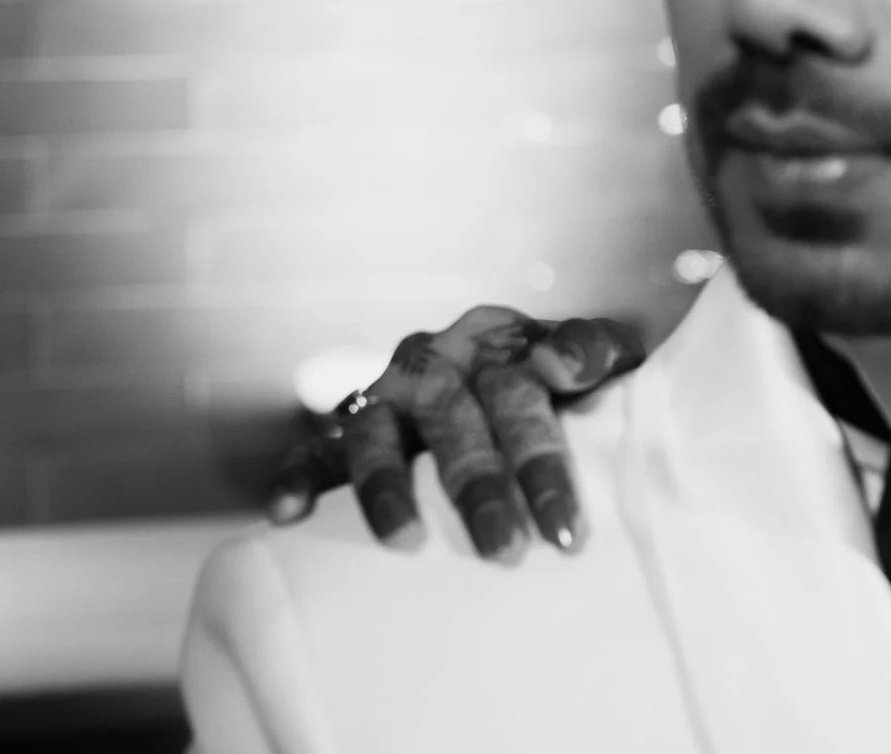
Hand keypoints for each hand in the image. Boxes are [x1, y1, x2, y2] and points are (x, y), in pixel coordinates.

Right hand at [264, 305, 645, 562]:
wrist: (530, 366)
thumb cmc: (575, 376)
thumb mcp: (604, 353)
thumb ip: (594, 350)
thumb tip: (559, 367)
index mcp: (499, 338)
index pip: (520, 397)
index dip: (543, 465)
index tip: (565, 529)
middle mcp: (438, 360)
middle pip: (455, 423)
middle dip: (479, 491)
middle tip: (504, 553)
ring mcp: (389, 393)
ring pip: (379, 437)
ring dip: (386, 490)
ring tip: (405, 542)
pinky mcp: (351, 425)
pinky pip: (315, 449)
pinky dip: (296, 476)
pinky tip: (286, 514)